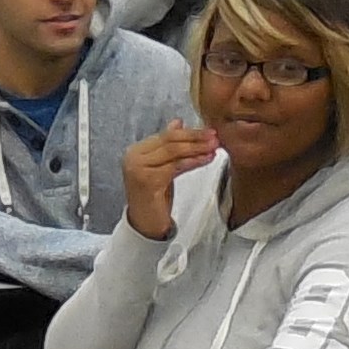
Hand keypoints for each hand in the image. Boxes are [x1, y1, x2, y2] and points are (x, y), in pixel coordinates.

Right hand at [121, 121, 219, 238]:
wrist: (145, 224)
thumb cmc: (155, 198)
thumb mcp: (162, 167)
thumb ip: (168, 146)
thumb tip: (178, 123)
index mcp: (136, 151)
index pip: (166, 135)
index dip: (189, 132)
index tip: (209, 131)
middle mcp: (133, 157)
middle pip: (169, 141)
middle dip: (195, 137)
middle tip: (214, 136)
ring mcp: (138, 169)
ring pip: (173, 152)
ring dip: (197, 148)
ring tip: (214, 146)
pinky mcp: (147, 181)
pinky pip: (175, 166)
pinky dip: (193, 161)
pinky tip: (206, 159)